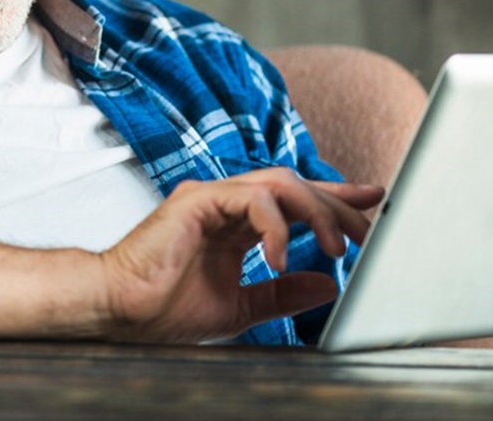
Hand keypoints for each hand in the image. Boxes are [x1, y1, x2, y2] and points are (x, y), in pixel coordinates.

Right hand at [98, 168, 383, 342]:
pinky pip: (250, 199)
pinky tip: (282, 257)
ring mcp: (211, 196)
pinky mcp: (197, 200)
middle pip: (295, 185)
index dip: (334, 198)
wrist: (119, 309)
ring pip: (278, 184)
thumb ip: (280, 292)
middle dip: (337, 204)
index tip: (373, 201)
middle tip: (367, 229)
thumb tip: (326, 284)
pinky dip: (275, 226)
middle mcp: (224, 202)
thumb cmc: (162, 307)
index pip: (293, 202)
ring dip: (315, 212)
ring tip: (336, 247)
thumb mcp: (238, 306)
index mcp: (233, 223)